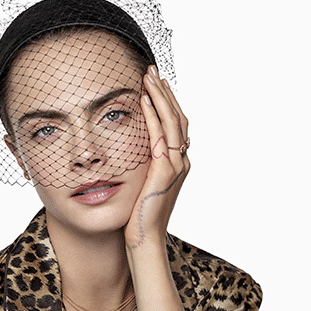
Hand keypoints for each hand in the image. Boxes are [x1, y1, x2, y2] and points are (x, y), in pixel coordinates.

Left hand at [125, 65, 190, 250]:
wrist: (144, 240)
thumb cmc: (139, 217)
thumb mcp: (141, 185)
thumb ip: (142, 167)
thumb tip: (130, 153)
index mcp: (176, 163)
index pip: (176, 124)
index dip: (167, 102)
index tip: (155, 83)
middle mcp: (180, 161)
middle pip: (178, 117)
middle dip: (165, 92)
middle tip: (153, 70)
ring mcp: (174, 166)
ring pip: (172, 121)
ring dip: (160, 96)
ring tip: (149, 76)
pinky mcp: (164, 172)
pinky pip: (160, 136)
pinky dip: (153, 115)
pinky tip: (144, 99)